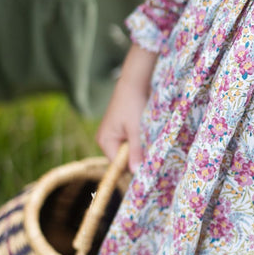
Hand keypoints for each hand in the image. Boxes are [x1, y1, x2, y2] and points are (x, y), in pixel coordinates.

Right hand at [96, 44, 157, 170]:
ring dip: (137, 148)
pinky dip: (136, 140)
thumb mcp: (136, 129)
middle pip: (121, 159)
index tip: (148, 166)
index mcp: (105, 141)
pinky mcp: (118, 129)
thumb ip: (135, 151)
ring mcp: (110, 134)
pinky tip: (143, 132)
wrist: (134, 82)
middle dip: (135, 156)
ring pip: (126, 150)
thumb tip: (135, 172)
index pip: (118, 165)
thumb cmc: (133, 104)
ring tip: (145, 137)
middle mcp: (104, 140)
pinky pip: (128, 142)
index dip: (132, 166)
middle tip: (148, 148)